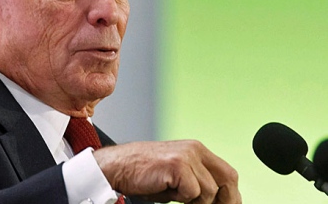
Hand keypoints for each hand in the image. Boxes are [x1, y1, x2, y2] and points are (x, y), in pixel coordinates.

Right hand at [93, 140, 240, 203]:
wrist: (117, 167)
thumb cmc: (143, 175)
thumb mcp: (177, 178)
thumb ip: (198, 184)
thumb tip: (217, 202)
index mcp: (196, 150)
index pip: (227, 174)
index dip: (231, 196)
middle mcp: (195, 149)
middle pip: (228, 179)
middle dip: (224, 200)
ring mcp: (187, 156)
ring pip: (210, 190)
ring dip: (195, 201)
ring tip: (174, 195)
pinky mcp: (177, 165)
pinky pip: (192, 192)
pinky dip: (182, 198)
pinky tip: (166, 189)